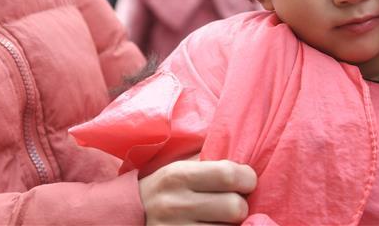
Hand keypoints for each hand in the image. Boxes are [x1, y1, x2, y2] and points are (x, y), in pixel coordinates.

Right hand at [139, 159, 256, 224]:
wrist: (131, 214)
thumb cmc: (167, 187)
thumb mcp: (181, 167)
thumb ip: (210, 161)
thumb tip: (247, 158)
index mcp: (178, 175)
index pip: (228, 174)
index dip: (247, 178)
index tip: (245, 181)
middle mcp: (176, 204)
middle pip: (235, 207)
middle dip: (241, 205)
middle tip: (233, 203)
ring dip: (232, 225)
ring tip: (220, 218)